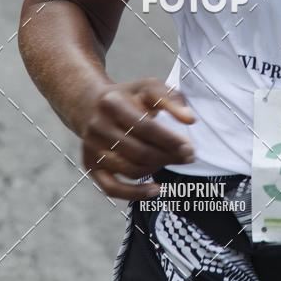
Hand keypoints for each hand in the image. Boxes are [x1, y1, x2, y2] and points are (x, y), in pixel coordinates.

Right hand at [81, 77, 195, 199]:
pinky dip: (134, 193)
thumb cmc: (129, 95)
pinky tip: (155, 190)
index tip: (190, 149)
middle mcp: (98, 127)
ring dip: (156, 169)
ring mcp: (92, 149)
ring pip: (130, 169)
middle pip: (139, 151)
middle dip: (168, 157)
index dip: (170, 141)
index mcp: (113, 103)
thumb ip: (171, 99)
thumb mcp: (149, 87)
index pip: (146, 128)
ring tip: (172, 160)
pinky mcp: (90, 165)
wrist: (91, 103)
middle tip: (189, 157)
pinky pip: (112, 188)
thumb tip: (190, 119)